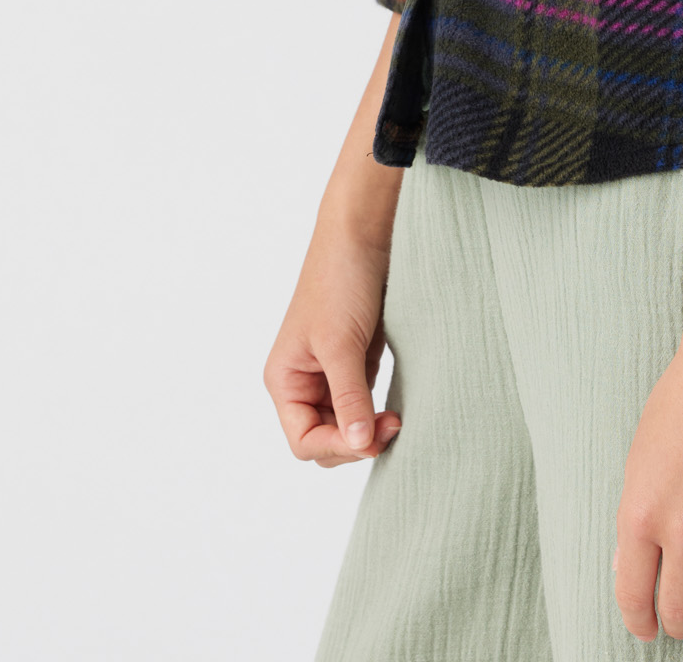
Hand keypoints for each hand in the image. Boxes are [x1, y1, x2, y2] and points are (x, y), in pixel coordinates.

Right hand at [264, 216, 401, 467]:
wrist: (363, 235)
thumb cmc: (340, 281)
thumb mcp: (341, 345)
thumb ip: (349, 398)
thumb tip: (359, 445)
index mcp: (285, 380)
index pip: (304, 440)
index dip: (337, 446)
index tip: (372, 435)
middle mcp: (303, 381)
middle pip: (325, 439)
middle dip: (355, 441)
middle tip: (393, 426)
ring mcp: (330, 373)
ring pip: (347, 425)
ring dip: (370, 429)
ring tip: (398, 418)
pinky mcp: (355, 362)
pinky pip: (363, 404)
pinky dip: (377, 412)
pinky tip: (397, 408)